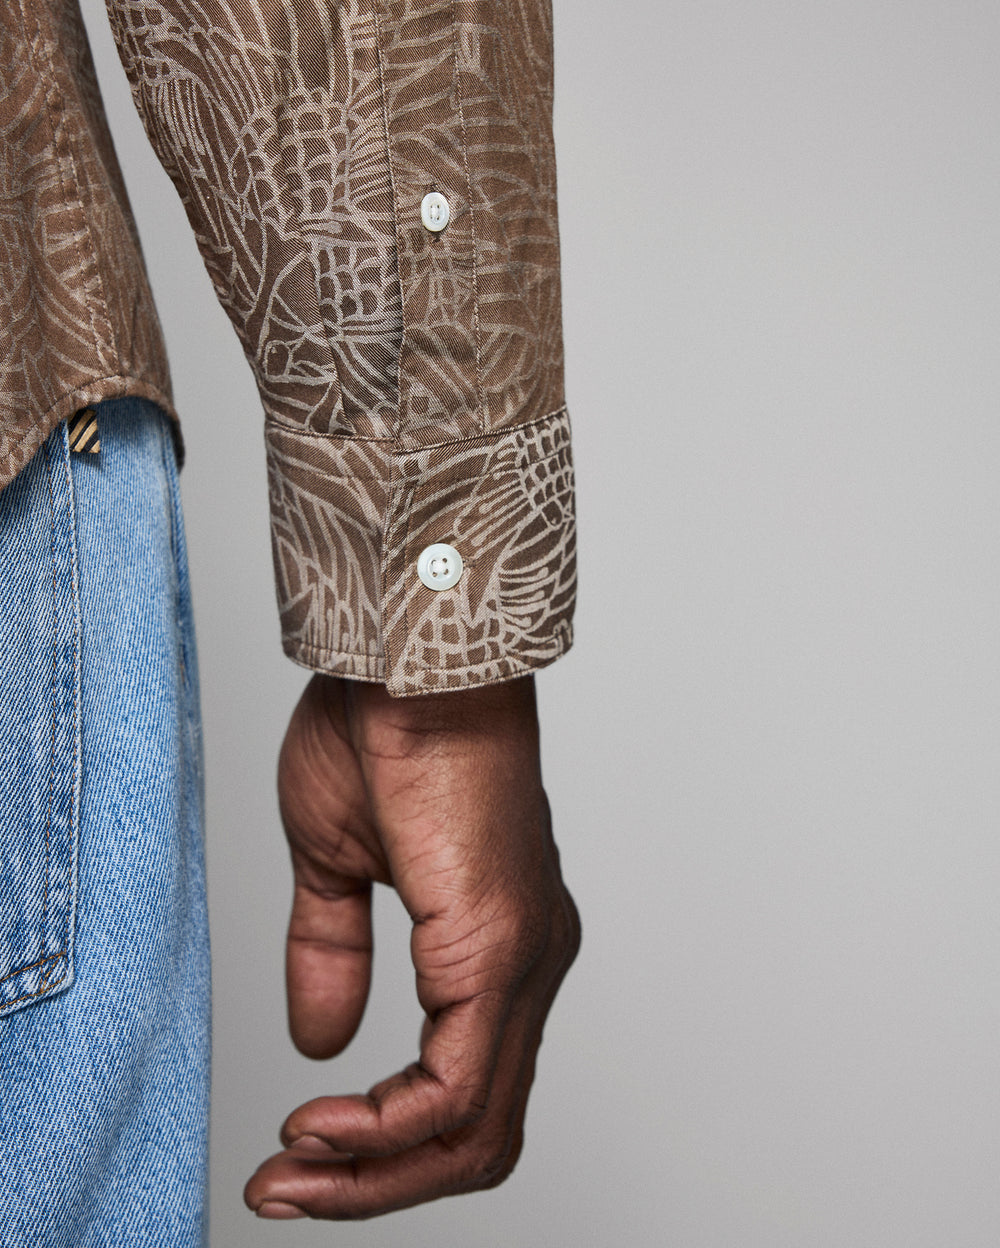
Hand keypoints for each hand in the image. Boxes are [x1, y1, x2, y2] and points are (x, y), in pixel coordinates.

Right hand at [244, 673, 580, 1219]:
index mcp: (497, 943)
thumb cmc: (384, 730)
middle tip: (283, 1191)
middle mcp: (530, 961)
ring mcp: (526, 959)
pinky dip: (387, 1129)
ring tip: (292, 1174)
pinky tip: (321, 1126)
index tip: (293, 1150)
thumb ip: (332, 954)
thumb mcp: (336, 862)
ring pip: (475, 1128)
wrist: (407, 659)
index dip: (380, 1145)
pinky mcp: (500, 947)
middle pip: (477, 1132)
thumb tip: (321, 1042)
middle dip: (377, 1181)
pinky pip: (457, 1085)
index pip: (462, 1091)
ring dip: (376, 1173)